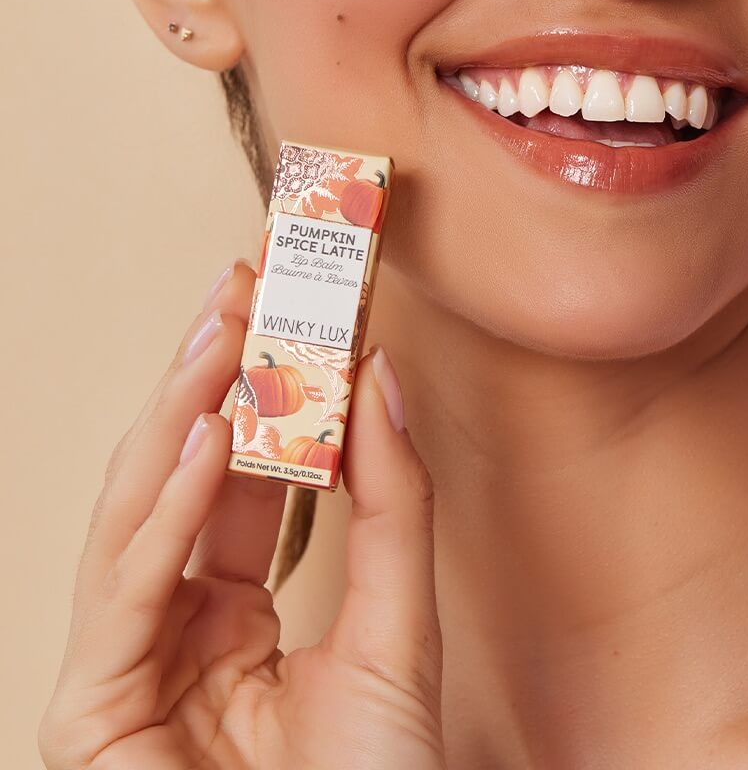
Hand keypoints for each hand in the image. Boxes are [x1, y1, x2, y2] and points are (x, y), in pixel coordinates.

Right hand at [39, 260, 446, 768]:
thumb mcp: (401, 628)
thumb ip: (395, 503)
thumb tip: (382, 377)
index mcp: (234, 617)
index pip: (236, 478)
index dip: (258, 388)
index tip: (288, 303)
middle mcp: (174, 632)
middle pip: (175, 482)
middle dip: (205, 379)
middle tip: (243, 286)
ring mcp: (128, 670)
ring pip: (134, 517)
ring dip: (179, 415)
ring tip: (224, 329)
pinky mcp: (90, 718)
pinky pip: (124, 595)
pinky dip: (163, 513)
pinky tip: (210, 439)